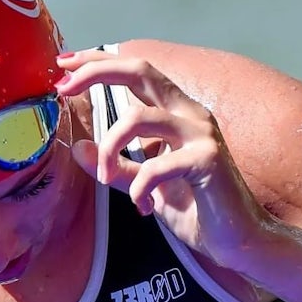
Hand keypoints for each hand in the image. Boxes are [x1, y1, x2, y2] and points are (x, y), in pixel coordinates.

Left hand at [55, 50, 270, 271]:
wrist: (237, 239)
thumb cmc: (196, 207)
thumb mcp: (145, 184)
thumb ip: (115, 165)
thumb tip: (76, 147)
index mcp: (177, 112)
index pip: (136, 72)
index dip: (100, 62)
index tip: (64, 65)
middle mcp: (190, 113)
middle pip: (141, 71)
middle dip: (97, 72)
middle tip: (63, 88)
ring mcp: (201, 134)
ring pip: (140, 116)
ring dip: (110, 147)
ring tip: (104, 175)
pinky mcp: (207, 161)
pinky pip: (156, 166)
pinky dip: (138, 188)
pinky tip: (142, 207)